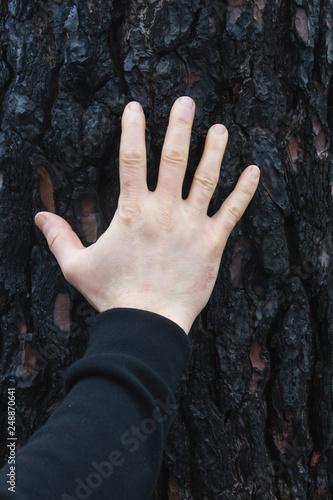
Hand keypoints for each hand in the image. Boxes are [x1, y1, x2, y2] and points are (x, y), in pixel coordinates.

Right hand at [35, 97, 259, 332]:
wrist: (148, 322)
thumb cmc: (113, 295)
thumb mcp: (76, 266)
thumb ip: (59, 237)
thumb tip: (38, 216)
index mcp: (133, 210)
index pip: (131, 158)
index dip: (133, 129)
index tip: (134, 106)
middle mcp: (165, 210)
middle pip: (173, 157)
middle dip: (179, 125)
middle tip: (186, 101)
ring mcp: (192, 224)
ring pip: (206, 178)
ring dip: (213, 150)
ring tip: (219, 127)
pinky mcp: (212, 242)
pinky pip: (232, 211)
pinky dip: (244, 190)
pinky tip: (253, 170)